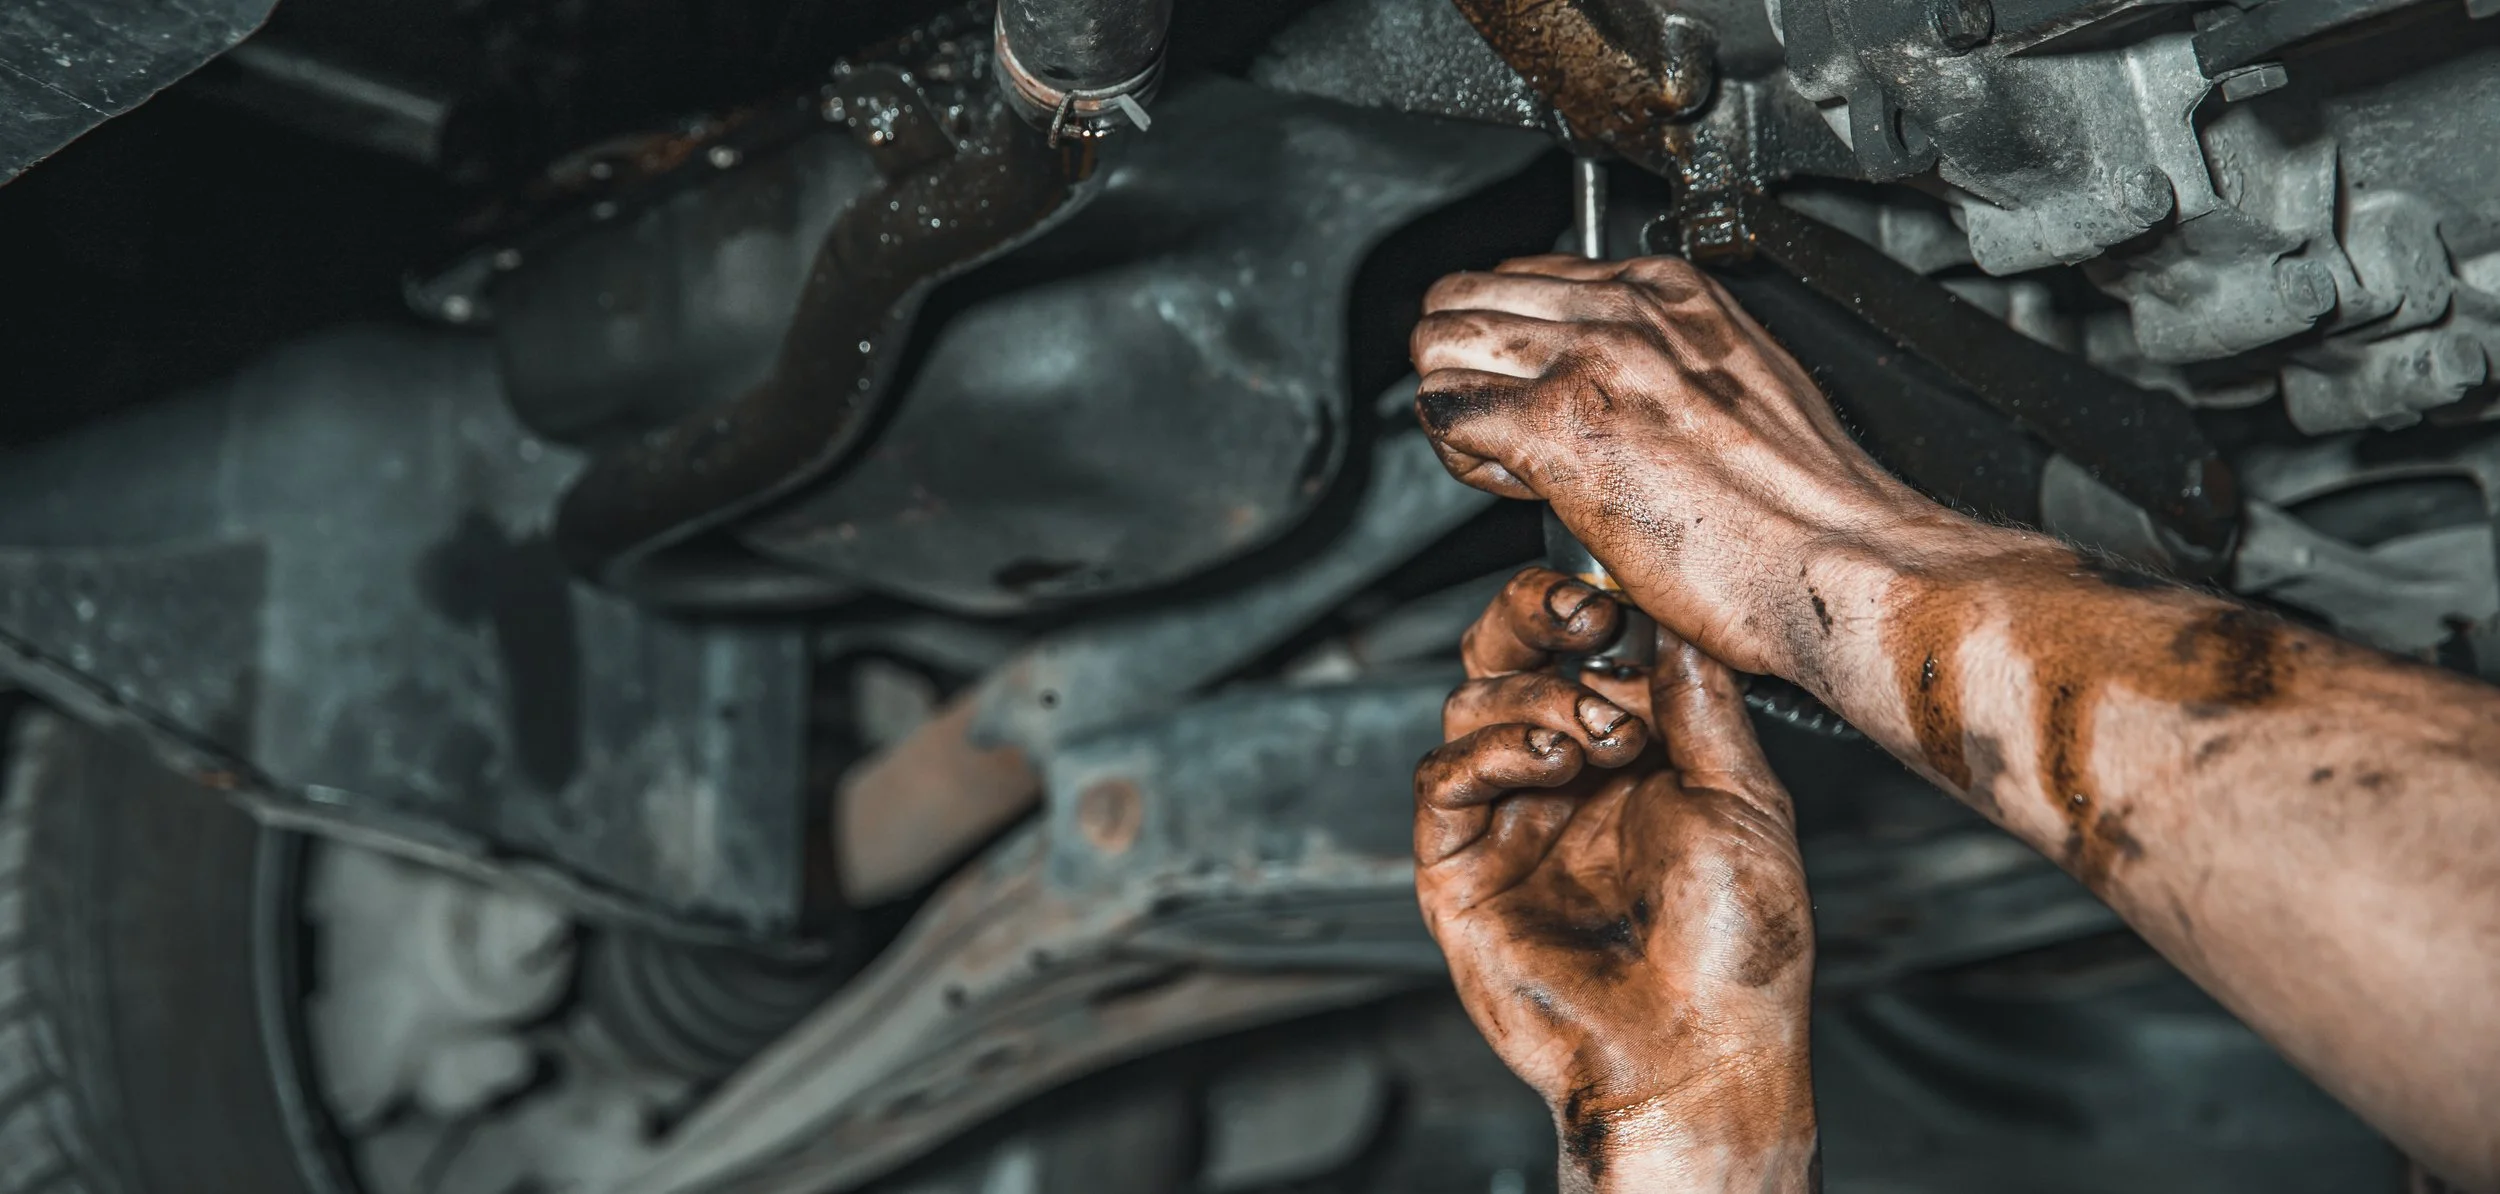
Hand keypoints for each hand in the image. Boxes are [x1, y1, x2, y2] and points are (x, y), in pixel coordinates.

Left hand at [1410, 254, 1959, 678]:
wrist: (1839, 558)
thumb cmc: (1806, 504)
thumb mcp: (1741, 387)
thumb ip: (1666, 368)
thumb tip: (1617, 394)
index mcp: (1667, 292)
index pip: (1528, 278)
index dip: (1517, 345)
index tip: (1545, 397)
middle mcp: (1620, 311)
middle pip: (1465, 298)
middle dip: (1464, 365)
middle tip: (1501, 426)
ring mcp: (1586, 362)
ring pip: (1439, 346)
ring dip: (1455, 407)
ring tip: (1507, 459)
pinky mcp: (1558, 428)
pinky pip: (1446, 413)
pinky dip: (1461, 457)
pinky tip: (1516, 485)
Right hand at [1416, 568, 1818, 1192]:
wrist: (1694, 1052)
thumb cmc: (1737, 956)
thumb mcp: (1745, 804)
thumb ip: (1702, 705)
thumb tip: (1683, 622)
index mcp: (1632, 762)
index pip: (1580, 653)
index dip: (1584, 613)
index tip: (1611, 605)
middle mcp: (1562, 784)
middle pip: (1505, 659)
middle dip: (1533, 620)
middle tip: (1581, 621)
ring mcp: (1508, 825)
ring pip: (1469, 706)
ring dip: (1532, 698)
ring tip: (1595, 738)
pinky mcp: (1460, 871)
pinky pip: (1442, 780)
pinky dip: (1487, 751)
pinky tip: (1545, 761)